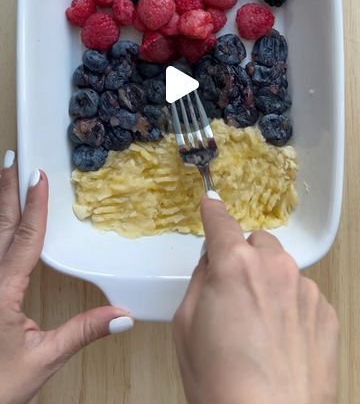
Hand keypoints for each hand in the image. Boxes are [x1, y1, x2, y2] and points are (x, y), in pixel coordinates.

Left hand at [0, 151, 132, 403]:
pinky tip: (0, 223)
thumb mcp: (43, 360)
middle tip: (13, 160)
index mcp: (2, 292)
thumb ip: (83, 333)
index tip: (38, 176)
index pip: (24, 239)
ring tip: (4, 178)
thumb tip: (123, 317)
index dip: (34, 206)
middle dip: (6, 191)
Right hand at [173, 196, 338, 403]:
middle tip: (233, 294)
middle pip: (258, 244)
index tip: (211, 205)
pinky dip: (291, 308)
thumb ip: (200, 280)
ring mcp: (305, 290)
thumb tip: (212, 263)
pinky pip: (304, 296)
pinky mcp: (326, 315)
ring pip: (282, 270)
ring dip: (270, 284)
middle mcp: (275, 268)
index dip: (213, 212)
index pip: (222, 222)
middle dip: (244, 259)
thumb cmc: (221, 383)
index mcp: (235, 265)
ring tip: (258, 329)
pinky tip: (280, 342)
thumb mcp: (186, 325)